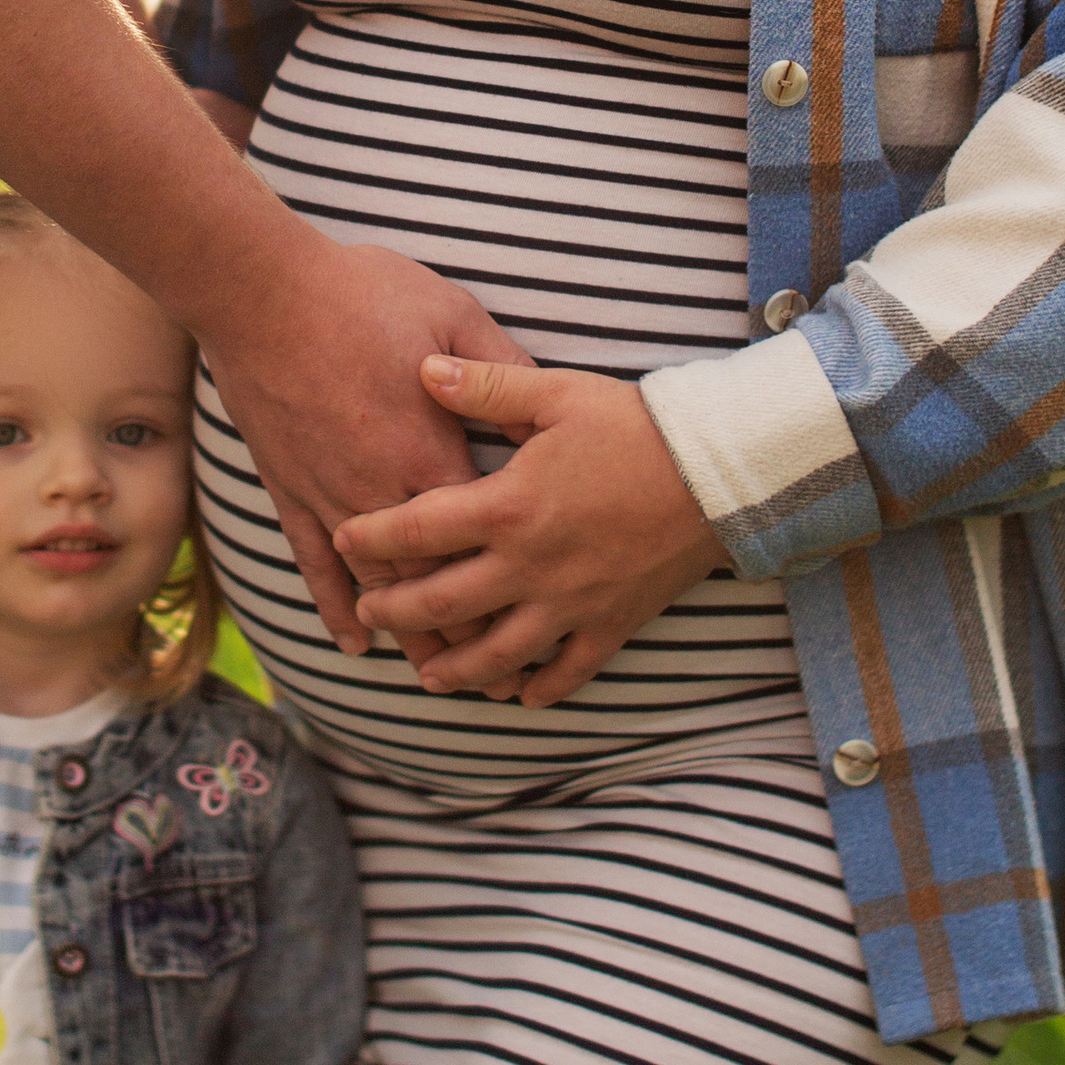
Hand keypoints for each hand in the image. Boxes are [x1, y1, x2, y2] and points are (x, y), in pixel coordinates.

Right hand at [201, 236, 529, 655]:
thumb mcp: (452, 314)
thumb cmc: (361, 294)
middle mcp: (382, 489)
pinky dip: (335, 605)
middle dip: (468, 637)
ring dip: (410, 636)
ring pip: (377, 585)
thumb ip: (499, 369)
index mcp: (430, 451)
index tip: (539, 629)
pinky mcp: (290, 488)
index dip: (511, 588)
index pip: (483, 540)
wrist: (263, 291)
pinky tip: (354, 642)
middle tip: (499, 683)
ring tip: (440, 682)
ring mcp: (331, 494)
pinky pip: (315, 562)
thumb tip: (542, 407)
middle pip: (432, 582)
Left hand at [334, 355, 728, 704]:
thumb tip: (423, 369)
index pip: (417, 530)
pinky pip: (567, 672)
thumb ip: (484, 386)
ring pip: (496, 654)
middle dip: (396, 611)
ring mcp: (570, 603)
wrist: (720, 473)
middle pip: (442, 602)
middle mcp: (530, 566)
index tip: (344, 538)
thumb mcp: (556, 395)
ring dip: (455, 668)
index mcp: (509, 506)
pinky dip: (538, 689)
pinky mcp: (611, 624)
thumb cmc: (636, 427)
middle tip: (368, 612)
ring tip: (428, 675)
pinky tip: (518, 695)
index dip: (372, 537)